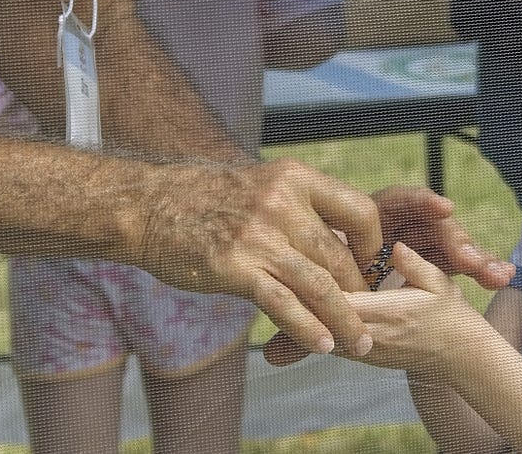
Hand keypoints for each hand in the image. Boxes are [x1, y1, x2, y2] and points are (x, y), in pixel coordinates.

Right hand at [137, 157, 381, 357]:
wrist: (149, 204)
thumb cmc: (206, 199)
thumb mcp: (261, 186)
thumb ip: (298, 209)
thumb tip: (333, 243)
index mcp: (295, 178)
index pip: (359, 211)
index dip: (372, 245)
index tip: (370, 269)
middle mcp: (282, 202)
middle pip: (339, 255)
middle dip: (361, 292)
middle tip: (371, 317)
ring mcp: (259, 235)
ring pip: (319, 284)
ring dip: (345, 319)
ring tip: (361, 342)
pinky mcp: (235, 267)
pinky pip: (283, 303)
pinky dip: (307, 327)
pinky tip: (322, 345)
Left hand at [263, 186, 512, 364]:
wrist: (456, 357)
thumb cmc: (448, 314)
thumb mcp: (439, 284)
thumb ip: (416, 265)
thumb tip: (397, 247)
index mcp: (386, 315)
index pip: (339, 297)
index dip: (312, 278)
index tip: (287, 256)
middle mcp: (367, 336)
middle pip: (317, 316)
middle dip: (290, 294)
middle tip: (260, 269)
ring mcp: (360, 350)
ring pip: (315, 331)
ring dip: (293, 310)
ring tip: (263, 282)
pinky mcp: (356, 354)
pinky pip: (323, 338)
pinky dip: (304, 322)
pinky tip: (285, 300)